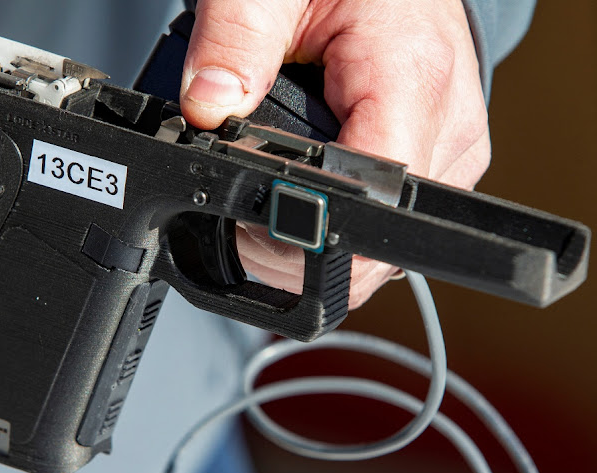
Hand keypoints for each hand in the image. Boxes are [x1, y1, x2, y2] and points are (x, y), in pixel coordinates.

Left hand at [181, 0, 490, 308]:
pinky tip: (310, 183)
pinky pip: (383, 219)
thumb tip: (207, 109)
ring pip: (376, 246)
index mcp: (411, 77)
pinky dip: (336, 218)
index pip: (367, 198)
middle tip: (248, 187)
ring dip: (313, 235)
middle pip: (368, 243)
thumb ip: (234, 41)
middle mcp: (446, 127)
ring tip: (278, 179)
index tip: (246, 209)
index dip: (296, 225)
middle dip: (293, 239)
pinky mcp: (442, 163)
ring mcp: (450, 152)